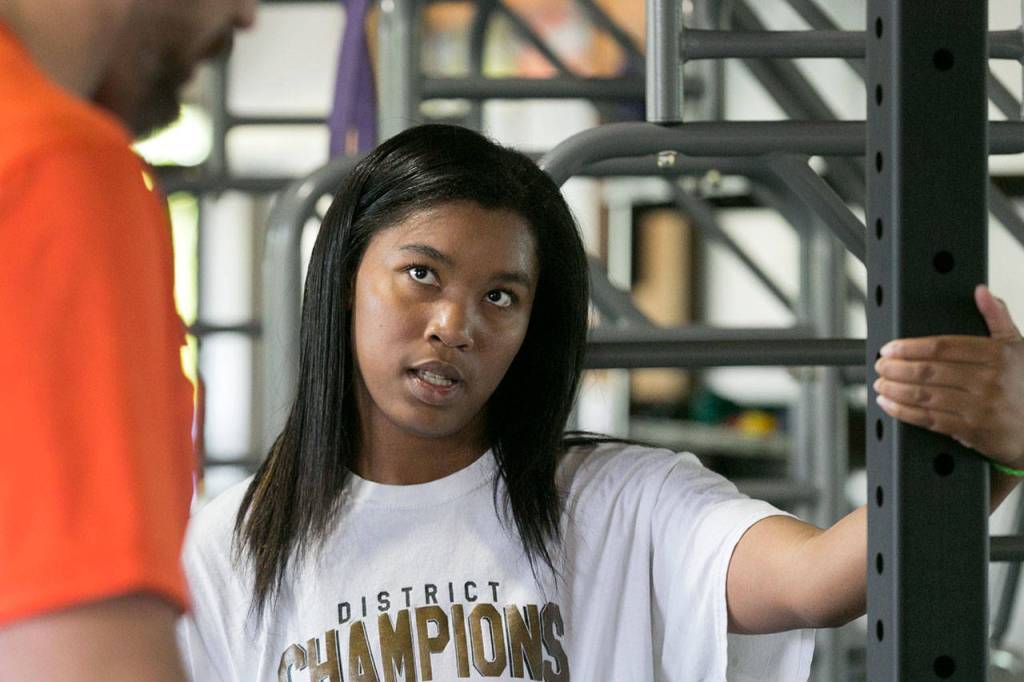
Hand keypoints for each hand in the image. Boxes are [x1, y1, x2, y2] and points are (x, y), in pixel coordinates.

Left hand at [873, 285, 1023, 467]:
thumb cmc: (1023, 385)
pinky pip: (929, 419)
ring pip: (925, 395)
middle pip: (929, 371)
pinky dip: (903, 411)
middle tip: (880, 365)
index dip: (909, 347)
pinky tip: (889, 404)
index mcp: (997, 355)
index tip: (889, 348)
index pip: (943, 346)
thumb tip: (980, 291)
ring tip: (880, 383)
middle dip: (895, 368)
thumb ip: (996, 318)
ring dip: (894, 389)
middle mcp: (989, 381)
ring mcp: (980, 408)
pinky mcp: (972, 431)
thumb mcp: (1016, 347)